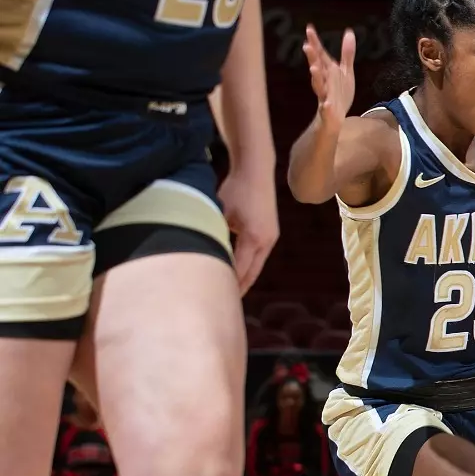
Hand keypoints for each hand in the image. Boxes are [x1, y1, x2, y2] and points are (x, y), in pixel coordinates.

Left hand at [218, 169, 277, 293]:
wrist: (256, 171)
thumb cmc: (235, 189)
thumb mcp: (219, 213)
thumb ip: (214, 235)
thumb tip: (202, 253)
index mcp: (254, 239)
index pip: (240, 269)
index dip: (229, 285)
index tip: (216, 298)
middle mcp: (267, 242)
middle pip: (252, 272)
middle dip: (239, 287)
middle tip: (224, 304)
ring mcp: (271, 237)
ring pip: (256, 265)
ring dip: (244, 277)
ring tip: (230, 291)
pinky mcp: (270, 232)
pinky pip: (258, 255)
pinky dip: (248, 265)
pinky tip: (238, 270)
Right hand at [302, 23, 355, 125]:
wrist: (334, 117)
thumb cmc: (338, 92)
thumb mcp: (345, 72)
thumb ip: (346, 53)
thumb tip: (349, 32)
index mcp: (328, 71)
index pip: (321, 55)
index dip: (315, 42)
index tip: (309, 28)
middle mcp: (324, 81)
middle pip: (317, 68)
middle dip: (313, 57)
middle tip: (307, 46)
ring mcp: (324, 95)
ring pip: (318, 86)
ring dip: (316, 78)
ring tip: (313, 68)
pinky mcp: (328, 110)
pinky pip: (326, 108)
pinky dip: (326, 106)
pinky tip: (327, 104)